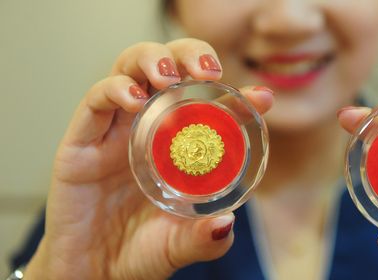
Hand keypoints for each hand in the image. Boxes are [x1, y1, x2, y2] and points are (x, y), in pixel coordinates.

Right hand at [25, 39, 273, 279]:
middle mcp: (149, 128)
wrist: (94, 272)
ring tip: (168, 77)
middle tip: (208, 72)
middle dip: (190, 55)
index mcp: (178, 144)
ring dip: (152, 60)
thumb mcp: (182, 245)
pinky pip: (95, 101)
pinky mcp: (81, 140)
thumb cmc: (140, 251)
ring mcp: (115, 130)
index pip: (209, 104)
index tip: (262, 98)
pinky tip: (134, 100)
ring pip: (129, 68)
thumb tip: (227, 222)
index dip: (237, 94)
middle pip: (168, 68)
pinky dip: (114, 90)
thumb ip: (206, 238)